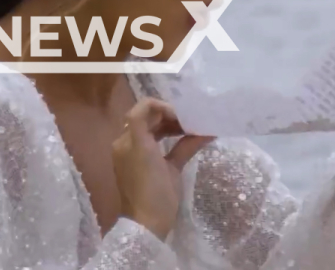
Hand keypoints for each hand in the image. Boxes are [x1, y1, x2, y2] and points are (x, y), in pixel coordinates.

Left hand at [112, 97, 212, 239]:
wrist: (145, 227)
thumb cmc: (155, 195)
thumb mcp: (172, 169)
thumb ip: (186, 145)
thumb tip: (208, 131)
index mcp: (129, 140)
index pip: (144, 108)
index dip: (164, 107)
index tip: (183, 117)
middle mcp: (126, 142)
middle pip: (148, 118)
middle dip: (171, 117)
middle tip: (191, 123)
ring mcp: (130, 153)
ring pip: (150, 129)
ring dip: (170, 127)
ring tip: (192, 130)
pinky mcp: (137, 163)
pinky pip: (151, 142)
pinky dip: (167, 139)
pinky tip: (187, 139)